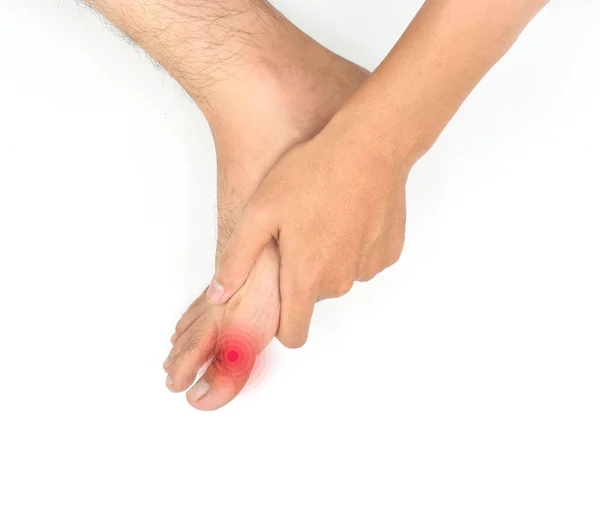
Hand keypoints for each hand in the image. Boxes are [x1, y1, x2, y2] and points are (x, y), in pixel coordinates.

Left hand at [206, 111, 411, 346]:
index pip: (293, 335)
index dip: (280, 323)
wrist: (370, 145)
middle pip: (312, 299)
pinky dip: (352, 246)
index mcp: (306, 278)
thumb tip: (217, 297)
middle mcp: (340, 282)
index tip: (275, 298)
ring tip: (320, 218)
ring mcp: (367, 267)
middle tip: (294, 235)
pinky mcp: (388, 252)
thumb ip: (236, 260)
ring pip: (338, 278)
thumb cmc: (312, 173)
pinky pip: (362, 261)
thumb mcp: (260, 212)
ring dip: (327, 259)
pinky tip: (346, 214)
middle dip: (300, 277)